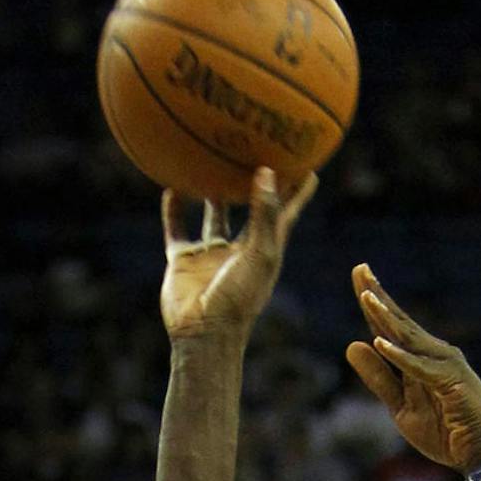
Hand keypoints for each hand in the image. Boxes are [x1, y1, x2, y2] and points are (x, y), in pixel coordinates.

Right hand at [160, 169, 317, 344]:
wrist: (203, 333)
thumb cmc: (238, 298)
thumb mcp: (259, 254)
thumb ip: (264, 214)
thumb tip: (266, 171)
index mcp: (265, 249)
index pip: (286, 212)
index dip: (298, 188)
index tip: (308, 160)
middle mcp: (240, 249)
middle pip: (251, 208)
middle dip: (256, 183)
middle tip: (258, 148)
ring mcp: (211, 255)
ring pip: (214, 216)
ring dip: (214, 193)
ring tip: (214, 161)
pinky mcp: (184, 261)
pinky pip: (178, 229)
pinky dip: (174, 211)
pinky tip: (172, 188)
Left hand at [345, 265, 480, 474]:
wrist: (479, 452)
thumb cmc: (444, 429)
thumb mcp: (400, 406)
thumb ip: (378, 378)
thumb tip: (352, 345)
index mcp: (420, 358)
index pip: (391, 327)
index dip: (373, 303)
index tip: (359, 275)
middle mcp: (433, 354)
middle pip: (399, 322)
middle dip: (378, 296)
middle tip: (359, 269)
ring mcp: (444, 365)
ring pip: (408, 339)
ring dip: (386, 318)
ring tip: (366, 296)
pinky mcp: (451, 383)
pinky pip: (420, 369)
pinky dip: (401, 358)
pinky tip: (381, 344)